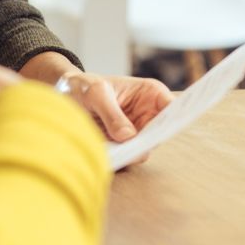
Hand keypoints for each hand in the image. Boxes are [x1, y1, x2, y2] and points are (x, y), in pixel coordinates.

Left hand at [56, 71, 171, 149]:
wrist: (68, 96)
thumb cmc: (86, 86)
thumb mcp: (95, 93)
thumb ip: (111, 113)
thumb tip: (128, 137)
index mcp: (151, 93)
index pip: (173, 108)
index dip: (177, 119)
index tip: (167, 128)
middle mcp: (149, 114)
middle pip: (160, 134)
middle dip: (148, 142)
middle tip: (136, 149)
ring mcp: (138, 132)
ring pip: (143, 149)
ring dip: (131, 152)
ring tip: (116, 153)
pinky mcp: (125, 145)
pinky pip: (127, 156)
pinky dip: (118, 157)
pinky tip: (107, 156)